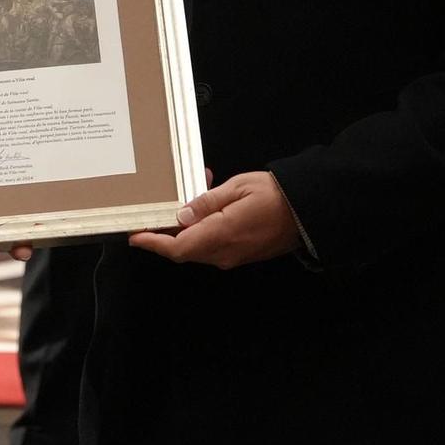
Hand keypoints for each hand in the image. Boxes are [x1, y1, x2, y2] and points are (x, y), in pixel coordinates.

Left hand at [129, 171, 300, 269]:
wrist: (309, 211)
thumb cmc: (275, 194)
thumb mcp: (238, 188)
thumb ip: (207, 203)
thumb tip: (181, 216)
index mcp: (221, 235)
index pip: (178, 248)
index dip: (154, 244)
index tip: (135, 236)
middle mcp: (225, 252)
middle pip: (184, 250)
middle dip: (165, 235)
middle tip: (152, 214)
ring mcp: (234, 256)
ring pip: (197, 248)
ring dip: (185, 229)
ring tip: (185, 199)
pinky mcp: (242, 254)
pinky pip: (213, 246)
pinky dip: (201, 230)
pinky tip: (205, 207)